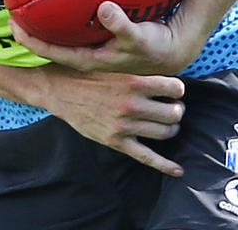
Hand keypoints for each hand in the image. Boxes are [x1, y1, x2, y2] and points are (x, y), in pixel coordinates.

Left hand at [11, 1, 194, 74]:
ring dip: (46, 29)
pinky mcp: (101, 44)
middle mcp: (87, 57)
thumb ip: (120, 25)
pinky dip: (65, 23)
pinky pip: (76, 34)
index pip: (53, 52)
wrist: (172, 51)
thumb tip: (104, 8)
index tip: (13, 25)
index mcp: (89, 60)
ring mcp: (93, 52)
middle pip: (52, 47)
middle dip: (32, 33)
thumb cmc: (152, 46)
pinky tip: (62, 8)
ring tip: (28, 10)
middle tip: (13, 14)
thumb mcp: (138, 36)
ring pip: (63, 41)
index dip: (31, 40)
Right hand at [39, 64, 186, 176]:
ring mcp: (124, 125)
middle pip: (174, 113)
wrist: (59, 89)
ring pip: (165, 133)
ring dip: (170, 129)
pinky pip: (147, 157)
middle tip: (171, 108)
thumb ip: (140, 74)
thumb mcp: (116, 66)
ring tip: (164, 124)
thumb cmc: (89, 75)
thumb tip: (167, 82)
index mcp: (134, 82)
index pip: (175, 88)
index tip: (174, 92)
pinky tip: (178, 170)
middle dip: (176, 110)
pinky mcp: (116, 141)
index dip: (177, 90)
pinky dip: (165, 165)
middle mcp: (131, 104)